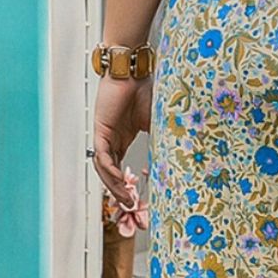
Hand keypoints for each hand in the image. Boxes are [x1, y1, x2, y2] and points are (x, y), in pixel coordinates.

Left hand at [92, 76, 152, 208]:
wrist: (134, 71)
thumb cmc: (145, 90)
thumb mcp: (157, 123)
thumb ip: (160, 141)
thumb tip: (176, 160)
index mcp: (124, 138)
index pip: (121, 167)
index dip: (126, 185)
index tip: (136, 199)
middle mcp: (113, 139)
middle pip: (110, 172)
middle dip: (119, 192)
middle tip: (130, 207)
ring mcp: (106, 135)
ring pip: (104, 169)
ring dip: (114, 186)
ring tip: (125, 199)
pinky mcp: (101, 130)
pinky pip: (102, 157)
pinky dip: (110, 171)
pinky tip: (120, 181)